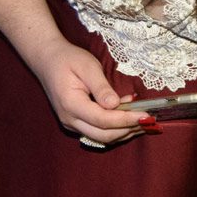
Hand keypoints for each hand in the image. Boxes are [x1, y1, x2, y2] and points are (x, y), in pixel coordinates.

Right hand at [29, 37, 143, 147]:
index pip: (103, 120)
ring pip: (101, 137)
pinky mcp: (75, 123)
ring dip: (123, 132)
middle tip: (149, 121)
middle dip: (128, 130)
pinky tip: (128, 119)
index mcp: (71, 104)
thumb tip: (116, 104)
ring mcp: (71, 124)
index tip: (146, 115)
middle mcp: (69, 119)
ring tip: (143, 122)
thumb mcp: (87, 66)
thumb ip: (101, 86)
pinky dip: (115, 129)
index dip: (126, 119)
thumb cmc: (68, 59)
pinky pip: (97, 132)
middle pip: (104, 135)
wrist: (47, 60)